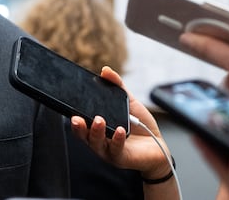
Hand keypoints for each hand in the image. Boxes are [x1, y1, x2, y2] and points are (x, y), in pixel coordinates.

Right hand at [69, 67, 174, 181]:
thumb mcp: (128, 102)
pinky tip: (119, 130)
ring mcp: (108, 150)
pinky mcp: (121, 157)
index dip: (74, 116)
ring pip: (96, 143)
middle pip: (83, 134)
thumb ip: (117, 86)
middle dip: (78, 127)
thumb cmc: (140, 125)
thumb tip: (105, 70)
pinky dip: (116, 139)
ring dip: (96, 132)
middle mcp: (99, 139)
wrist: (157, 145)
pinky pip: (115, 149)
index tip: (70, 107)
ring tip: (99, 120)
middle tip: (77, 118)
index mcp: (97, 127)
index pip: (81, 122)